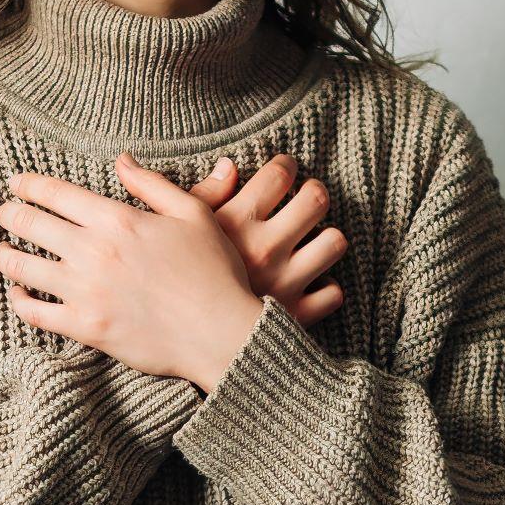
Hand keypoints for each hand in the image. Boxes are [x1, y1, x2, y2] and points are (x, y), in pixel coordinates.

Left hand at [0, 154, 260, 385]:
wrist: (222, 333)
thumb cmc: (214, 272)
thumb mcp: (193, 214)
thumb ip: (152, 184)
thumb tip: (122, 160)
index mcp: (118, 219)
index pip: (55, 193)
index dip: (28, 185)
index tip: (15, 183)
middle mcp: (94, 252)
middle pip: (30, 224)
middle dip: (10, 214)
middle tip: (5, 213)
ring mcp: (86, 291)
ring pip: (23, 267)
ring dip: (5, 256)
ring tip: (2, 252)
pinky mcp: (85, 328)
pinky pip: (35, 313)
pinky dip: (19, 302)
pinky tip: (18, 295)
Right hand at [186, 152, 345, 326]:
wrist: (179, 339)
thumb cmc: (172, 281)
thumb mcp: (176, 231)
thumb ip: (204, 195)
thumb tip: (228, 165)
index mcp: (236, 222)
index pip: (280, 175)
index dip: (286, 165)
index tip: (285, 169)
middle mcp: (266, 249)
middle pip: (316, 200)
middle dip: (314, 194)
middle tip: (306, 199)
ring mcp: (284, 283)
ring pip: (333, 243)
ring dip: (326, 240)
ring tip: (312, 241)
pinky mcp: (295, 316)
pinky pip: (332, 294)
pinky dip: (324, 289)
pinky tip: (308, 285)